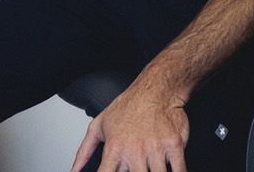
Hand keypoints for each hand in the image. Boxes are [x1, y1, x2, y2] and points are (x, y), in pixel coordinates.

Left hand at [70, 77, 189, 171]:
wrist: (157, 89)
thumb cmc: (128, 107)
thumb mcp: (99, 125)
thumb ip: (84, 151)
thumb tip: (74, 171)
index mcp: (114, 149)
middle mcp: (134, 151)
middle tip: (135, 170)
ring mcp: (155, 149)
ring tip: (150, 169)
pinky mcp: (174, 146)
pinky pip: (179, 170)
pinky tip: (172, 171)